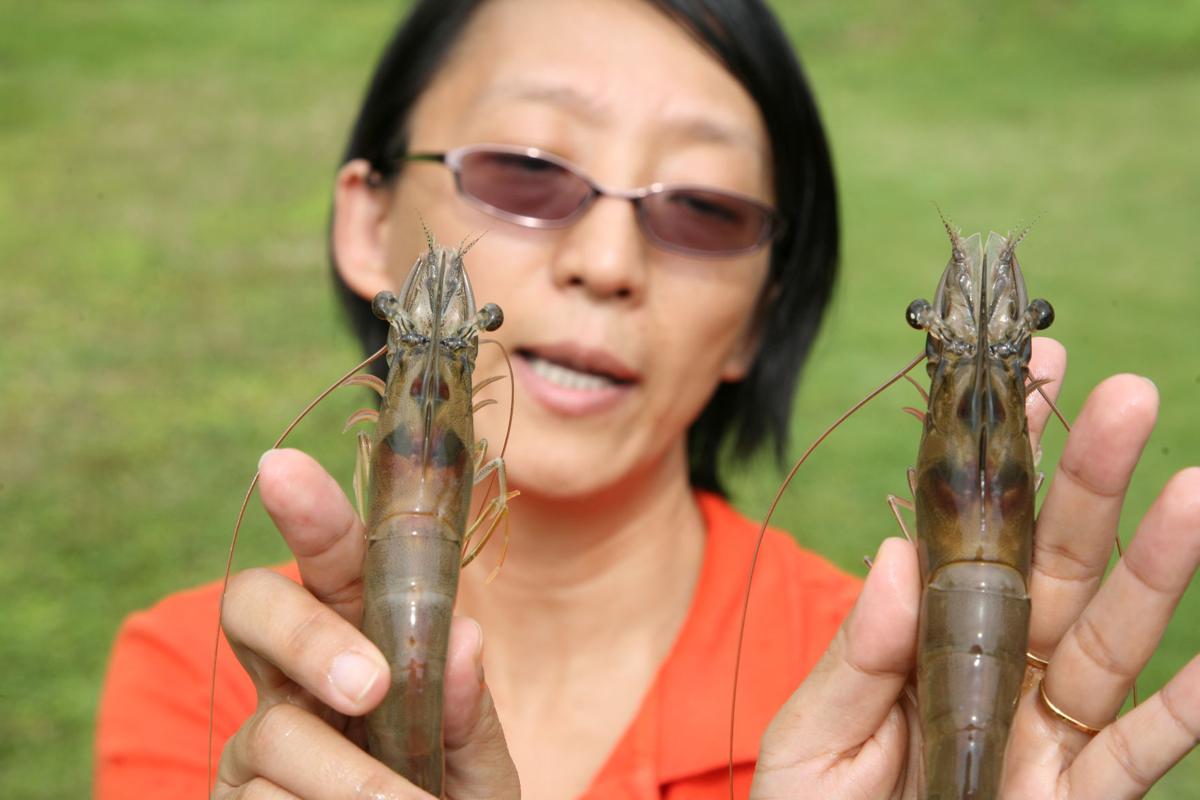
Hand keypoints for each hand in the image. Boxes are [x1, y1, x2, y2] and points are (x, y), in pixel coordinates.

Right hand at [212, 448, 519, 798]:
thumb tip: (466, 637)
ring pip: (276, 733)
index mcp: (360, 648)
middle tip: (372, 689)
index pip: (332, 566)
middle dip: (307, 637)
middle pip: (255, 608)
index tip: (281, 466)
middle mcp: (294, 683)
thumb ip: (471, 716)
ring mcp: (255, 746)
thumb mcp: (477, 770)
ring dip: (350, 782)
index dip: (308, 515)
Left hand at [751, 339, 1199, 798]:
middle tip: (1126, 397)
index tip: (1034, 377)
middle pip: (1057, 568)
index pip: (975, 536)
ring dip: (1156, 569)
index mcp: (928, 641)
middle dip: (1090, 484)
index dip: (1007, 462)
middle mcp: (998, 672)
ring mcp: (1044, 735)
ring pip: (1111, 642)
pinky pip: (1139, 755)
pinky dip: (1186, 711)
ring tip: (1197, 491)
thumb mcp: (812, 735)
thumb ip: (859, 656)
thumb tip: (898, 553)